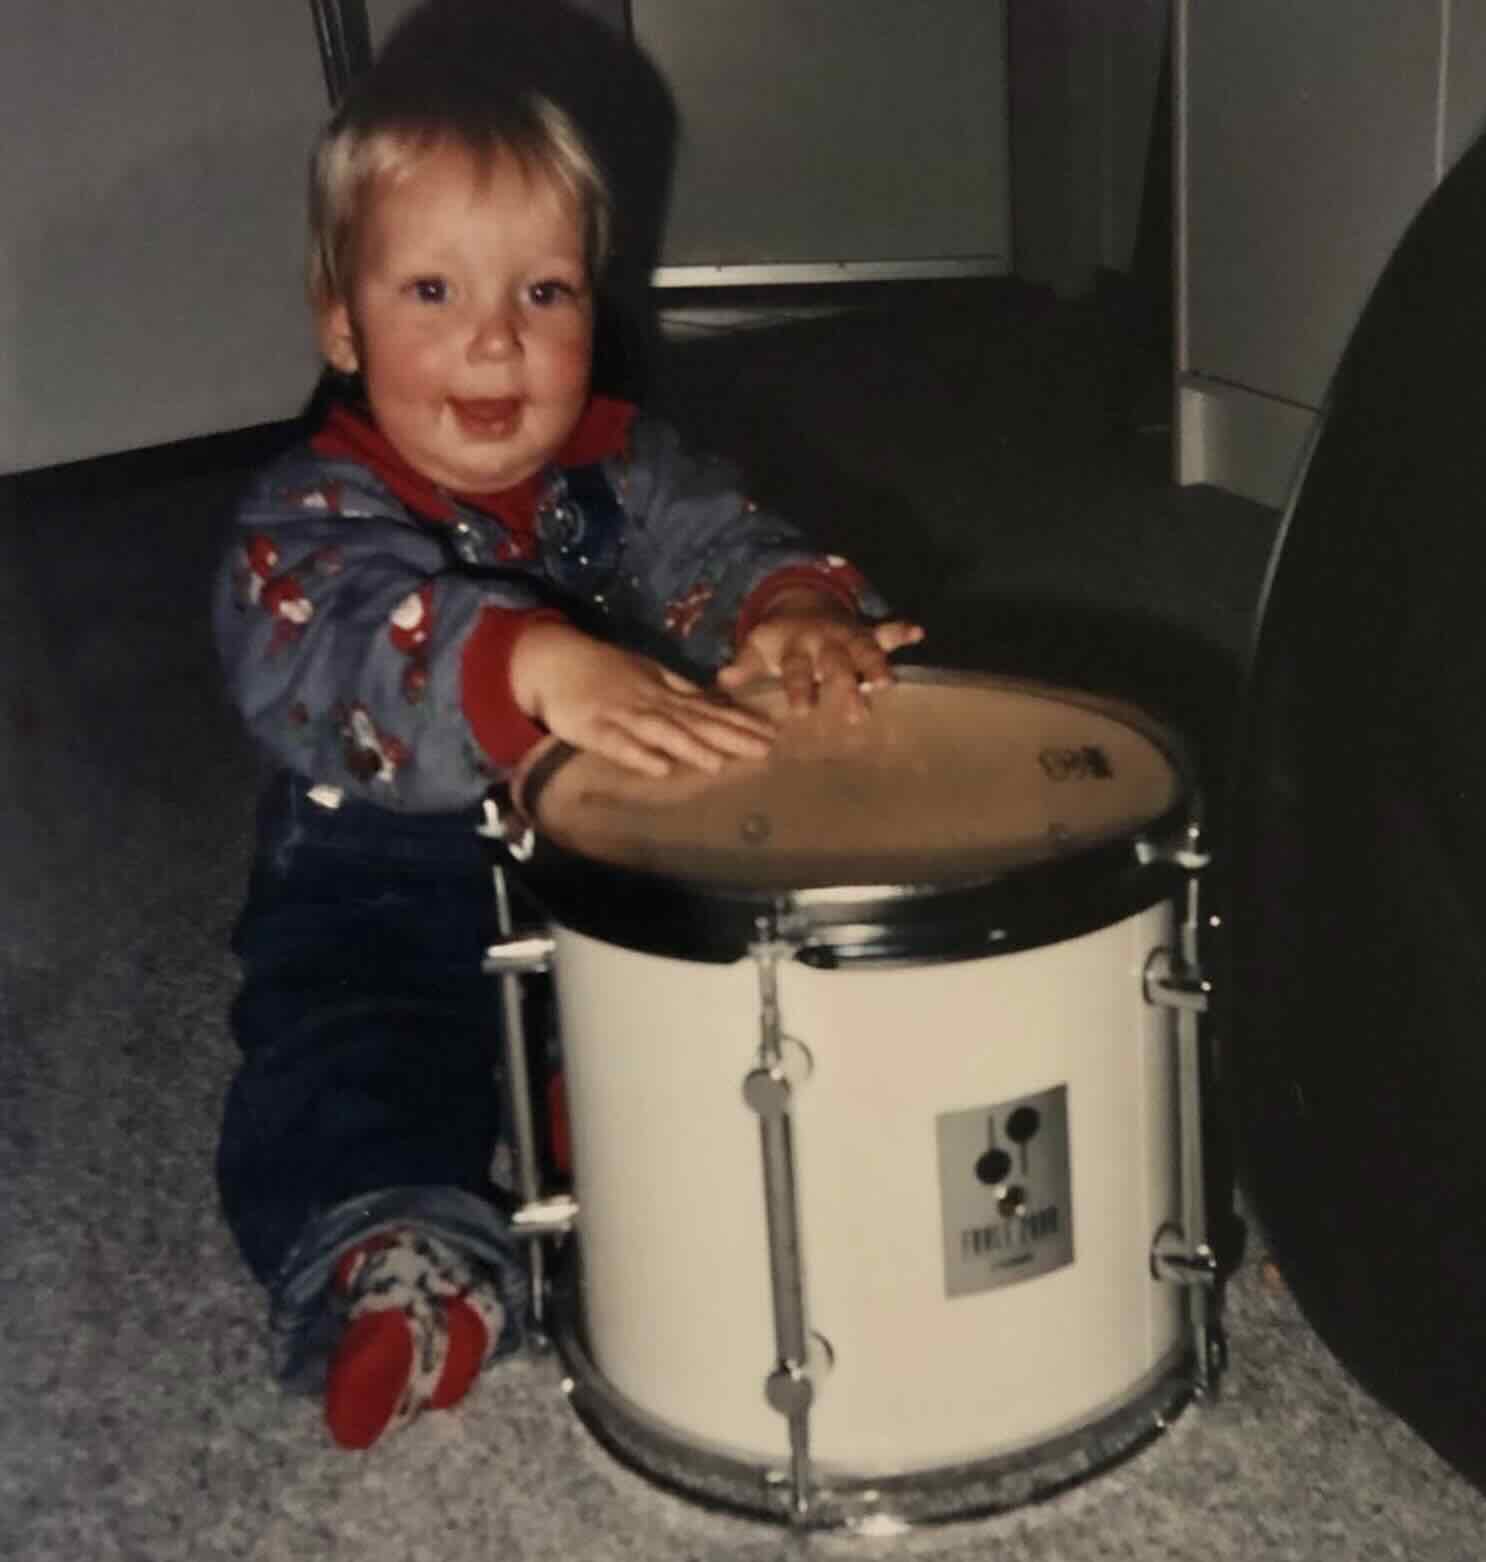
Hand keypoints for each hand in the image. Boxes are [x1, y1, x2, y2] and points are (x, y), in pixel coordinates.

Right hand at [510, 621, 774, 777]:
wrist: (555, 659)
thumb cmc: (605, 670)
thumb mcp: (649, 674)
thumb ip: (682, 691)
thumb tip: (718, 704)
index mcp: (665, 692)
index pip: (710, 710)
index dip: (741, 722)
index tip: (772, 733)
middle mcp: (651, 703)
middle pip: (695, 722)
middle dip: (730, 737)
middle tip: (764, 750)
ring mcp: (622, 716)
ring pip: (662, 733)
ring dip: (690, 747)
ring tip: (720, 764)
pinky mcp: (593, 729)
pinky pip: (618, 746)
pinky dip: (639, 757)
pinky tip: (661, 770)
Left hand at [717, 589, 924, 719]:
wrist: (799, 604)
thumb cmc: (778, 641)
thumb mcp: (758, 648)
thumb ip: (745, 664)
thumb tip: (723, 679)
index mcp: (795, 647)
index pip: (797, 670)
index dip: (799, 688)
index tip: (803, 711)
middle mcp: (824, 642)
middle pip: (837, 664)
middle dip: (846, 685)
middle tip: (855, 713)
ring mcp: (847, 636)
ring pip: (865, 650)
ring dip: (878, 664)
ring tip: (887, 683)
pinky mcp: (866, 633)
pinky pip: (886, 631)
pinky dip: (901, 631)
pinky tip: (918, 631)